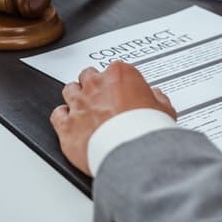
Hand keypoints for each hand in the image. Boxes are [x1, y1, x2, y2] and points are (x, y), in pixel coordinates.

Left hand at [50, 62, 176, 175]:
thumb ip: (158, 99)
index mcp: (120, 75)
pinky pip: (57, 114)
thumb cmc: (145, 130)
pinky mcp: (66, 125)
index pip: (116, 69)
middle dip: (95, 85)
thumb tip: (157, 97)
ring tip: (85, 108)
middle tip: (104, 98)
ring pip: (70, 90)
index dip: (119, 81)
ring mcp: (79, 104)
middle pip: (89, 75)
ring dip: (76, 97)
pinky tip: (69, 122)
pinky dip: (62, 117)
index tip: (124, 91)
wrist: (130, 153)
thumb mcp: (164, 110)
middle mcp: (96, 85)